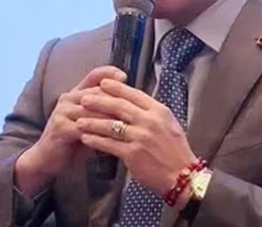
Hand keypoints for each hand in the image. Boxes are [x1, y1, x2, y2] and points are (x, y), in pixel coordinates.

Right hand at [15, 66, 126, 195]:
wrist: (46, 158)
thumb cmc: (71, 141)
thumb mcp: (88, 124)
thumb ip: (103, 114)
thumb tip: (130, 110)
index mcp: (75, 94)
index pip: (92, 76)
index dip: (108, 73)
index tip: (124, 76)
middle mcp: (68, 99)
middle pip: (96, 92)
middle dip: (116, 98)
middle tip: (135, 105)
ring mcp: (63, 112)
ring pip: (92, 109)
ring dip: (111, 116)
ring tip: (129, 123)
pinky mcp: (60, 127)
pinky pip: (84, 127)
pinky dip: (99, 133)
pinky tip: (114, 139)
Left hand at [76, 78, 197, 195]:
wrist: (183, 177)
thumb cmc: (175, 151)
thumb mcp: (169, 124)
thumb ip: (151, 112)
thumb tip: (133, 101)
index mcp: (159, 111)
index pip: (134, 94)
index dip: (116, 88)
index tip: (103, 83)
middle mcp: (149, 121)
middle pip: (119, 106)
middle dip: (98, 101)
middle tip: (84, 98)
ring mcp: (140, 137)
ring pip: (110, 125)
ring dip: (92, 121)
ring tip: (79, 119)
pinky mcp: (132, 154)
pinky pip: (109, 144)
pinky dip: (95, 140)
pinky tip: (86, 138)